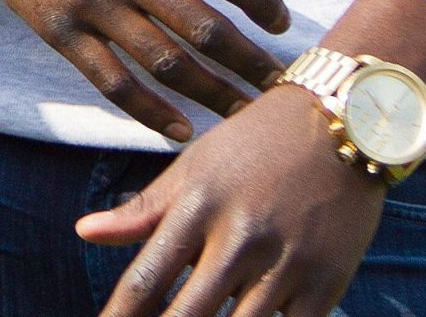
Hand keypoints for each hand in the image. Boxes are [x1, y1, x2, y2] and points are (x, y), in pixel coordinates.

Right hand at [0, 0, 291, 141]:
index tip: (281, 25)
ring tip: (244, 114)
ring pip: (165, 63)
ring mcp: (91, 0)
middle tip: (279, 86)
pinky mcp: (59, 28)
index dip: (263, 5)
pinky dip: (150, 112)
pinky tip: (182, 130)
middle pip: (204, 29)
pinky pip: (112, 82)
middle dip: (250, 63)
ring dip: (213, 95)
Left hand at [79, 83, 386, 316]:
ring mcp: (286, 263)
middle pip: (188, 314)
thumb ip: (142, 209)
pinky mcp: (327, 282)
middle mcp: (239, 237)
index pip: (147, 278)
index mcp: (198, 206)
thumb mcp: (194, 168)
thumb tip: (83, 232)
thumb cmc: (253, 145)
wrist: (341, 126)